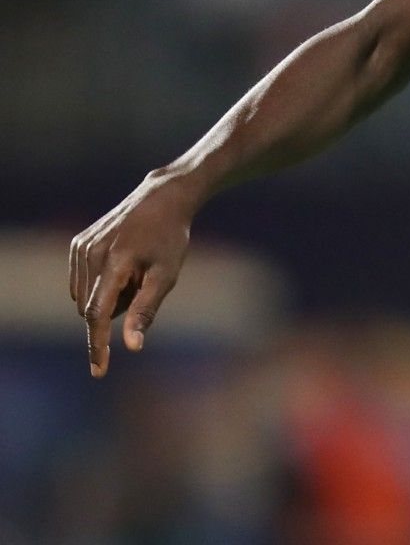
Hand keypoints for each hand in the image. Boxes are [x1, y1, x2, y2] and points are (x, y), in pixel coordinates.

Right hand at [69, 176, 200, 376]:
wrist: (162, 199)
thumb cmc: (171, 238)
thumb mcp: (167, 274)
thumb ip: (146, 310)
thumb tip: (132, 346)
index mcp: (113, 262)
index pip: (98, 315)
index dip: (98, 345)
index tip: (99, 371)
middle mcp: (90, 254)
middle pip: (93, 308)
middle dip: (116, 309)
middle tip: (143, 285)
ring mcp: (80, 248)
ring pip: (86, 297)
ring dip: (109, 297)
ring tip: (135, 271)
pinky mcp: (77, 245)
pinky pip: (82, 283)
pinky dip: (101, 285)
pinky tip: (123, 265)